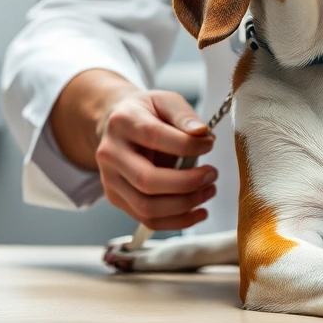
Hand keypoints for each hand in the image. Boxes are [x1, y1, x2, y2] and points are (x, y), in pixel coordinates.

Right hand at [94, 88, 217, 230]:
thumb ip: (184, 115)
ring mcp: (110, 180)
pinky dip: (177, 221)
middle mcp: (110, 154)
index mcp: (122, 123)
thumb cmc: (147, 114)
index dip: (187, 145)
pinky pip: (147, 220)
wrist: (117, 126)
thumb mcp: (165, 101)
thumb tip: (202, 134)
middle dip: (187, 183)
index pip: (154, 136)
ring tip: (208, 191)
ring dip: (185, 205)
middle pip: (146, 180)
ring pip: (147, 207)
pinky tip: (198, 211)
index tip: (209, 144)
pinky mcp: (117, 199)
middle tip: (212, 175)